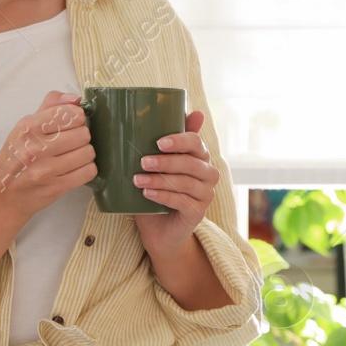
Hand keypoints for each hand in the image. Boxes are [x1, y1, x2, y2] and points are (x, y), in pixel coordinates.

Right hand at [0, 91, 95, 223]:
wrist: (2, 196)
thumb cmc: (15, 158)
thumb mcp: (24, 127)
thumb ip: (50, 107)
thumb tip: (76, 98)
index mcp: (28, 127)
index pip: (73, 114)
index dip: (77, 119)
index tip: (70, 125)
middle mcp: (36, 148)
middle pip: (84, 133)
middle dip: (80, 138)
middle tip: (69, 144)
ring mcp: (46, 170)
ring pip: (88, 152)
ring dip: (84, 155)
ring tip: (71, 157)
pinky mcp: (56, 188)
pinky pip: (89, 172)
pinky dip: (86, 170)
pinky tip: (74, 170)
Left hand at [132, 109, 217, 257]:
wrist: (159, 230)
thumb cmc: (156, 192)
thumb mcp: (156, 168)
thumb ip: (160, 145)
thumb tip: (158, 114)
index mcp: (199, 157)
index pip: (195, 142)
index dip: (179, 140)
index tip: (158, 142)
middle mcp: (208, 174)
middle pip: (191, 162)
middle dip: (166, 161)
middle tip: (142, 161)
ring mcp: (206, 194)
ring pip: (186, 182)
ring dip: (160, 179)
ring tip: (137, 179)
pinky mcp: (198, 212)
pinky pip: (183, 201)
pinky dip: (163, 196)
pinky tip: (147, 194)